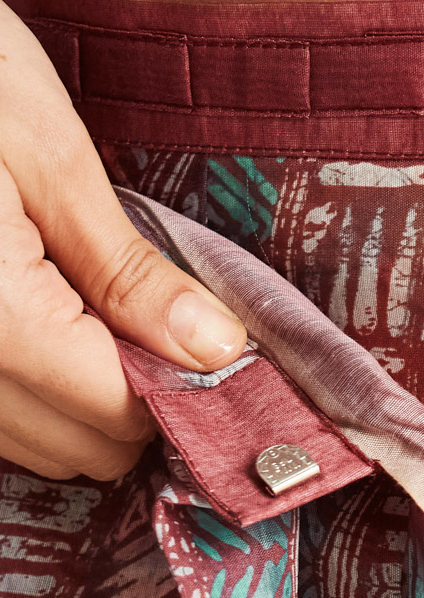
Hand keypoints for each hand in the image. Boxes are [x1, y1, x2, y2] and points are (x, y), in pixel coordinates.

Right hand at [0, 0, 245, 481]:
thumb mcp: (44, 150)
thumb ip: (128, 269)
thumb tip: (215, 349)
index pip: (120, 412)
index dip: (183, 385)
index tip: (215, 344)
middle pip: (81, 448)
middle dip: (137, 398)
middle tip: (160, 322)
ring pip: (33, 447)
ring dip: (84, 402)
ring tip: (97, 314)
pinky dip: (35, 393)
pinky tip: (50, 325)